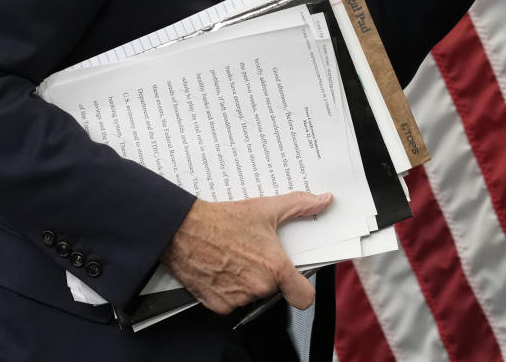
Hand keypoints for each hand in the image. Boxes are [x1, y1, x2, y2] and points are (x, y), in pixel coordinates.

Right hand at [160, 192, 332, 313]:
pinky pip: (231, 302)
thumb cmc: (222, 220)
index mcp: (275, 268)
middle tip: (254, 254)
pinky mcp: (217, 305)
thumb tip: (323, 200)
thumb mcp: (265, 208)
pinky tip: (221, 268)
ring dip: (246, 282)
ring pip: (251, 296)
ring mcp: (237, 299)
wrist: (182, 229)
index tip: (295, 280)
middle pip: (274, 291)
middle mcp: (258, 287)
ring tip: (234, 258)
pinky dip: (227, 289)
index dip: (301, 288)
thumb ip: (299, 205)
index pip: (304, 297)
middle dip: (267, 275)